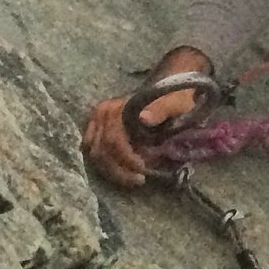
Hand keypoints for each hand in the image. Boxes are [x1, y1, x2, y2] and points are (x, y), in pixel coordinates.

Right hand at [82, 47, 211, 189]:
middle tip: (139, 180)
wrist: (165, 88)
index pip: (114, 141)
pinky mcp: (95, 129)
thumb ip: (161, 109)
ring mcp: (96, 121)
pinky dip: (106, 166)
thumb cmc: (172, 97)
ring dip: (113, 171)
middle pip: (102, 151)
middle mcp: (102, 112)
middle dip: (120, 170)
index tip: (143, 170)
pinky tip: (122, 172)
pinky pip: (93, 153)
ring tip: (133, 179)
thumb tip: (143, 118)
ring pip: (96, 155)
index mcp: (118, 107)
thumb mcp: (175, 103)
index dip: (126, 159)